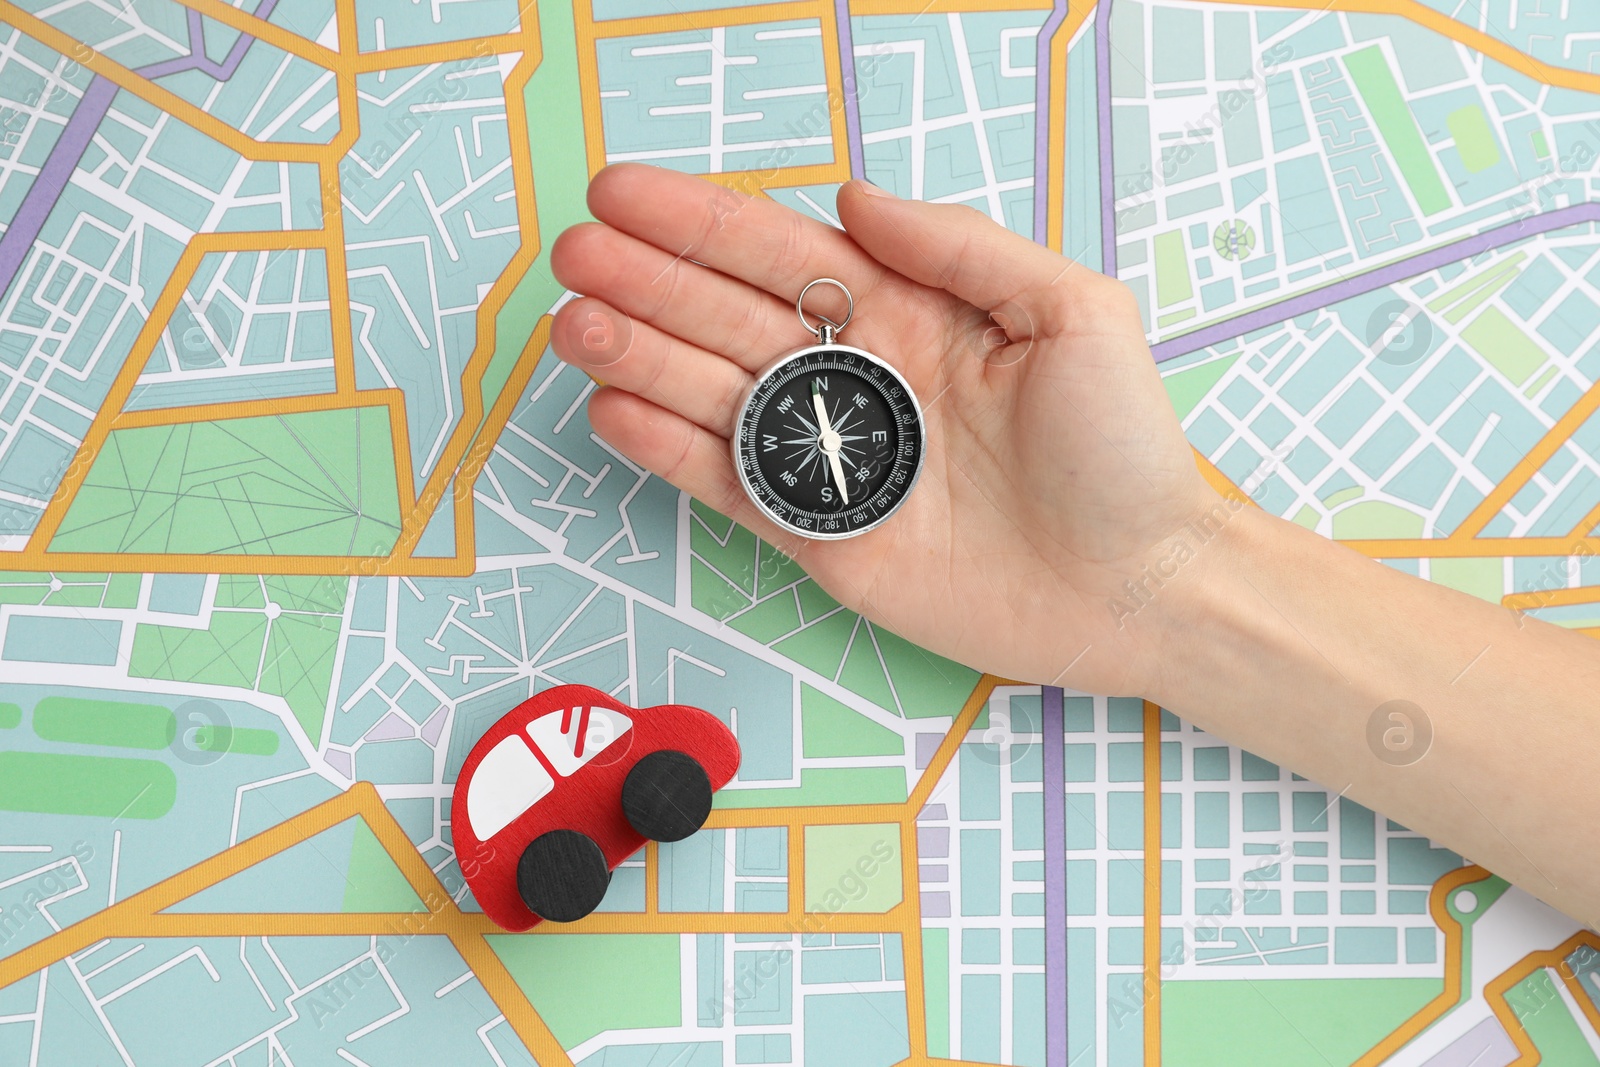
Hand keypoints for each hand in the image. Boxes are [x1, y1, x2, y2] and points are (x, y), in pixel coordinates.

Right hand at [549, 165, 1217, 694]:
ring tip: (574, 326)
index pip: (782, 254)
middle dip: (647, 281)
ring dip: (639, 358)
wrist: (1140, 586)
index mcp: (907, 313)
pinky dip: (668, 451)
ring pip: (713, 394)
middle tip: (574, 255)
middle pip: (727, 316)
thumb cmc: (1124, 450)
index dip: (700, 222)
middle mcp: (857, 378)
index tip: (623, 193)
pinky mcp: (822, 535)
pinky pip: (730, 485)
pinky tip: (615, 412)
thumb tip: (851, 198)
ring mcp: (834, 459)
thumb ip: (961, 247)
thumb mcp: (1072, 312)